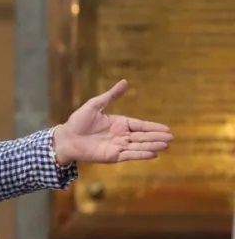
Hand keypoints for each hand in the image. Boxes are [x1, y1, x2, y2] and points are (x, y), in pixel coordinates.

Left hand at [52, 79, 172, 164]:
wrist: (66, 138)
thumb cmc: (78, 121)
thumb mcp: (95, 105)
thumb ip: (111, 95)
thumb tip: (125, 81)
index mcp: (119, 123)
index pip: (140, 125)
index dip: (153, 127)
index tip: (167, 129)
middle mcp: (121, 135)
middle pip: (143, 136)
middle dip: (157, 137)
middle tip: (171, 138)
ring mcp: (118, 146)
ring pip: (139, 146)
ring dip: (152, 146)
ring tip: (166, 145)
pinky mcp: (112, 156)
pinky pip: (130, 155)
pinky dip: (141, 155)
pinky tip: (153, 154)